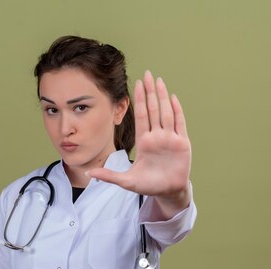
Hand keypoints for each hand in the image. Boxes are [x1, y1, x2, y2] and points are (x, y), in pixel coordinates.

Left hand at [87, 70, 191, 215]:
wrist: (168, 192)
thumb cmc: (148, 185)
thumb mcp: (126, 181)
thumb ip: (109, 176)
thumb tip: (88, 173)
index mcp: (144, 142)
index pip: (141, 116)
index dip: (139, 100)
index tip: (136, 84)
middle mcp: (157, 137)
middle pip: (153, 109)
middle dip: (150, 92)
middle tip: (147, 73)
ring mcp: (170, 139)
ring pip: (165, 113)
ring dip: (162, 96)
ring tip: (159, 80)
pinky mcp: (182, 143)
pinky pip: (179, 124)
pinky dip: (176, 111)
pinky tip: (172, 98)